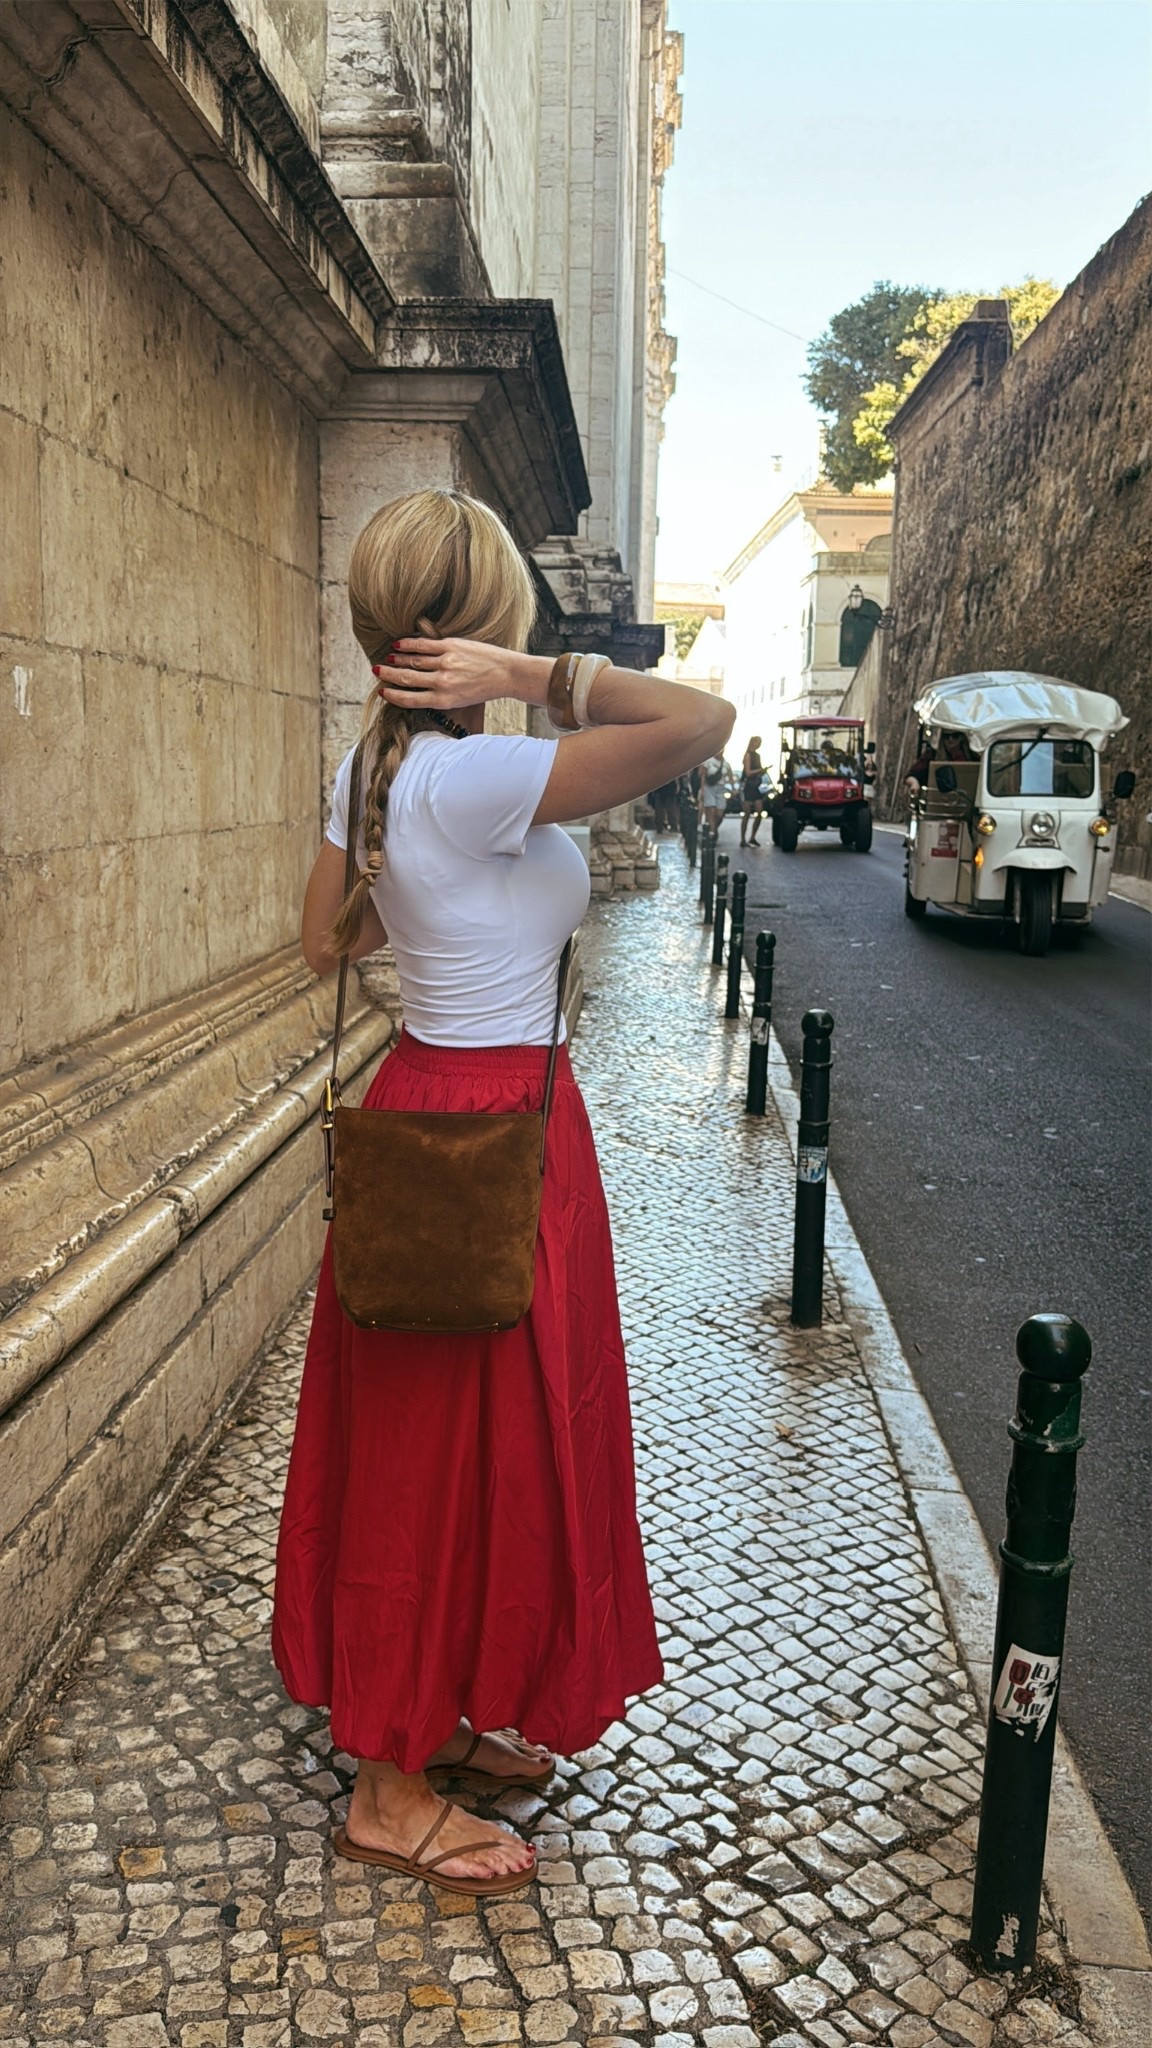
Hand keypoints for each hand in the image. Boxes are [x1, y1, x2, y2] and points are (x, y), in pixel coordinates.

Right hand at [373, 638, 537, 711]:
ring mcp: (446, 663)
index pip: (410, 699)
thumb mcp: (460, 701)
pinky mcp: (451, 647)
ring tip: (386, 659)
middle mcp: (442, 683)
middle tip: (375, 672)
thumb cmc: (483, 689)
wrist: (506, 674)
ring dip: (396, 660)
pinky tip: (398, 644)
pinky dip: (408, 645)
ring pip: (413, 661)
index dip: (393, 696)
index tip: (382, 692)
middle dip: (388, 675)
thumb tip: (418, 690)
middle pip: (407, 679)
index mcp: (444, 700)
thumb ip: (440, 696)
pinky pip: (424, 645)